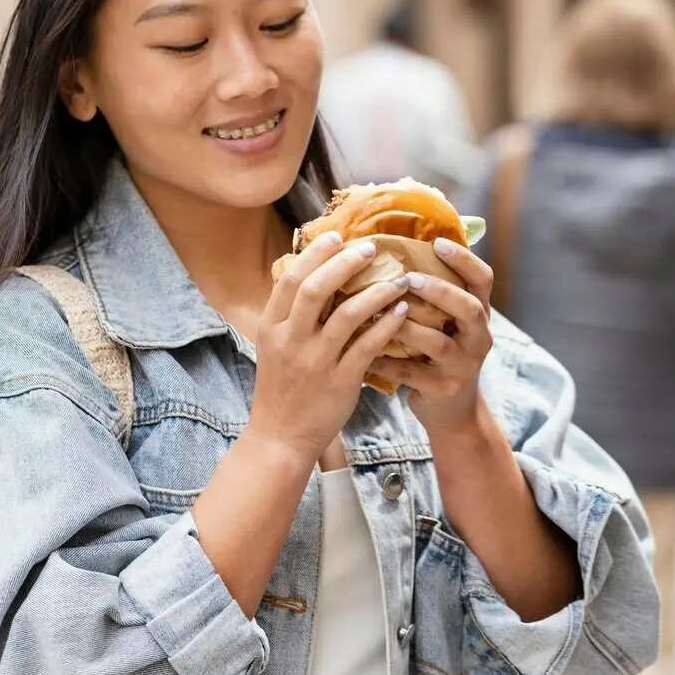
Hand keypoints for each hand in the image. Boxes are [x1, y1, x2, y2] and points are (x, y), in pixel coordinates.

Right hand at [251, 232, 411, 462]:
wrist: (281, 436)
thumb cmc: (281, 388)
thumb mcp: (273, 346)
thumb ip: (289, 314)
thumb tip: (310, 273)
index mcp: (271, 327)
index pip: (290, 278)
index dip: (315, 253)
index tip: (337, 237)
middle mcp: (290, 340)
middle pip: (315, 289)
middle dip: (344, 263)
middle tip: (370, 248)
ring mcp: (315, 362)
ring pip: (347, 315)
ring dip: (376, 291)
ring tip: (399, 279)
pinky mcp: (340, 381)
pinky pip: (368, 345)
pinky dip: (387, 324)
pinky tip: (402, 311)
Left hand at [367, 237, 494, 432]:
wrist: (452, 410)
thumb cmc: (439, 353)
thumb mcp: (446, 322)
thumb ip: (433, 292)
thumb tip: (399, 245)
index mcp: (478, 313)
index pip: (482, 279)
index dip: (464, 259)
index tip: (437, 242)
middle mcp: (478, 337)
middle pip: (469, 308)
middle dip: (439, 291)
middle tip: (407, 279)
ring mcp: (463, 365)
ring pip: (438, 342)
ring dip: (406, 326)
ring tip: (378, 314)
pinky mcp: (443, 388)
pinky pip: (411, 373)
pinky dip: (385, 362)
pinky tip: (363, 352)